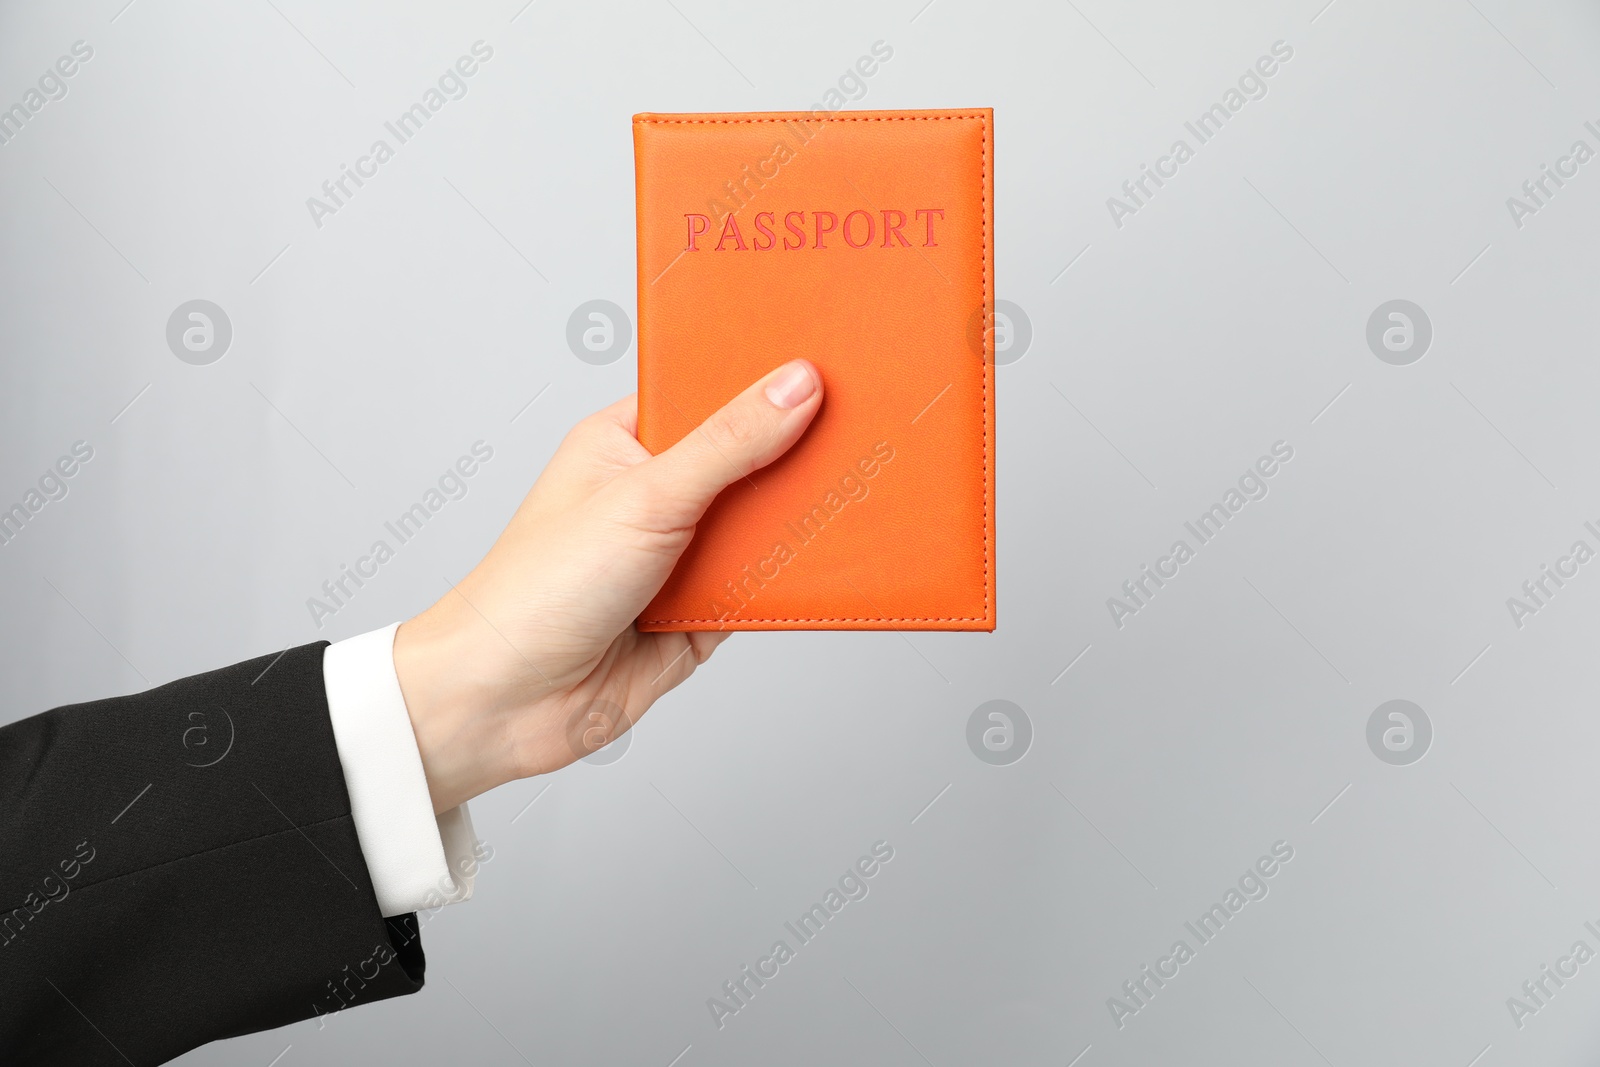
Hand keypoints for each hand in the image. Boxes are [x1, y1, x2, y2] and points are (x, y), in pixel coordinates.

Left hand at [392, 359, 822, 812]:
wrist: (506, 703)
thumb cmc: (537, 589)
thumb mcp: (644, 496)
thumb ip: (727, 443)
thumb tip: (794, 385)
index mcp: (625, 443)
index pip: (708, 397)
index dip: (762, 384)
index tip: (826, 368)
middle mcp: (652, 496)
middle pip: (745, 462)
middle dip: (792, 457)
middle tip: (860, 431)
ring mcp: (676, 557)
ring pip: (760, 528)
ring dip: (793, 523)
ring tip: (858, 493)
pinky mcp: (698, 616)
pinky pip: (760, 590)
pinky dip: (787, 583)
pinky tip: (830, 564)